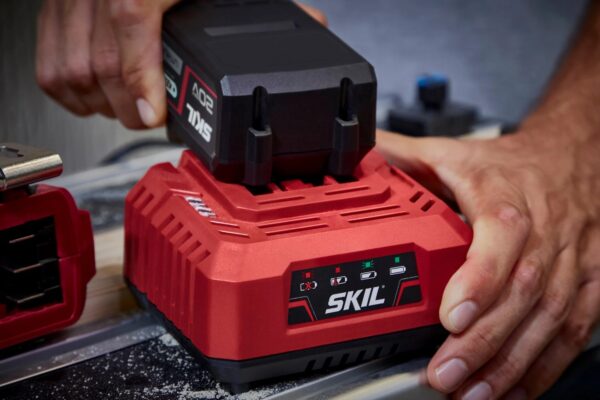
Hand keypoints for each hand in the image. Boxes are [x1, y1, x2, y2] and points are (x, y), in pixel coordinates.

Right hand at [35, 0, 326, 128]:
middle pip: (97, 62)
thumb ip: (261, 0)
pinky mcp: (56, 1)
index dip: (140, 81)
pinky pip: (47, 55)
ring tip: (125, 110)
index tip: (153, 115)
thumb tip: (309, 23)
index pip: (130, 24)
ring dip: (96, 101)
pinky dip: (66, 85)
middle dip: (126, 106)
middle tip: (151, 119)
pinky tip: (90, 93)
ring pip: (66, 66)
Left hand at [377, 128, 599, 398]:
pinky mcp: (587, 283)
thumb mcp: (453, 152)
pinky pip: (572, 330)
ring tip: (473, 393)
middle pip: (519, 292)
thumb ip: (403, 156)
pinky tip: (514, 390)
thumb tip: (355, 154)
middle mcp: (543, 235)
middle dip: (481, 340)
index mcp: (505, 200)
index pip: (499, 239)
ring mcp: (570, 262)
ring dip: (510, 363)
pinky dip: (545, 366)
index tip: (450, 314)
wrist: (572, 158)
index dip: (479, 280)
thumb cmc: (510, 164)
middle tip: (445, 373)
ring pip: (547, 319)